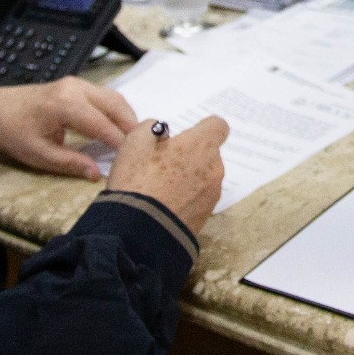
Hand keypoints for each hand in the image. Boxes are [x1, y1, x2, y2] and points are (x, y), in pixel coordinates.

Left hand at [0, 76, 138, 178]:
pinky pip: (106, 95)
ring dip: (127, 117)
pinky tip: (121, 127)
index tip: (133, 158)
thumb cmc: (15, 132)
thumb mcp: (39, 154)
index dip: (120, 142)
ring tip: (135, 140)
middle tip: (144, 148)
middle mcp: (75, 88)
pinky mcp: (78, 85)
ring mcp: (78, 83)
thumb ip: (70, 163)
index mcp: (64, 105)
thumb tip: (97, 174)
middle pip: (115, 105)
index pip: (102, 124)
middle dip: (131, 126)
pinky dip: (117, 110)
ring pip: (114, 98)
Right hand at [107, 118, 227, 235]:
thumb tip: (161, 133)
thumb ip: (152, 128)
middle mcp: (214, 167)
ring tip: (161, 187)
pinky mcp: (206, 216)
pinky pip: (199, 199)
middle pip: (209, 154)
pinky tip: (165, 203)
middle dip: (191, 155)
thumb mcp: (135, 141)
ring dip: (190, 177)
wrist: (141, 229)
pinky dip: (187, 198)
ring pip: (205, 177)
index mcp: (201, 145)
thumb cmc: (138, 178)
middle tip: (164, 163)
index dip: (203, 128)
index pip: (218, 126)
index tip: (186, 135)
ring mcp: (212, 194)